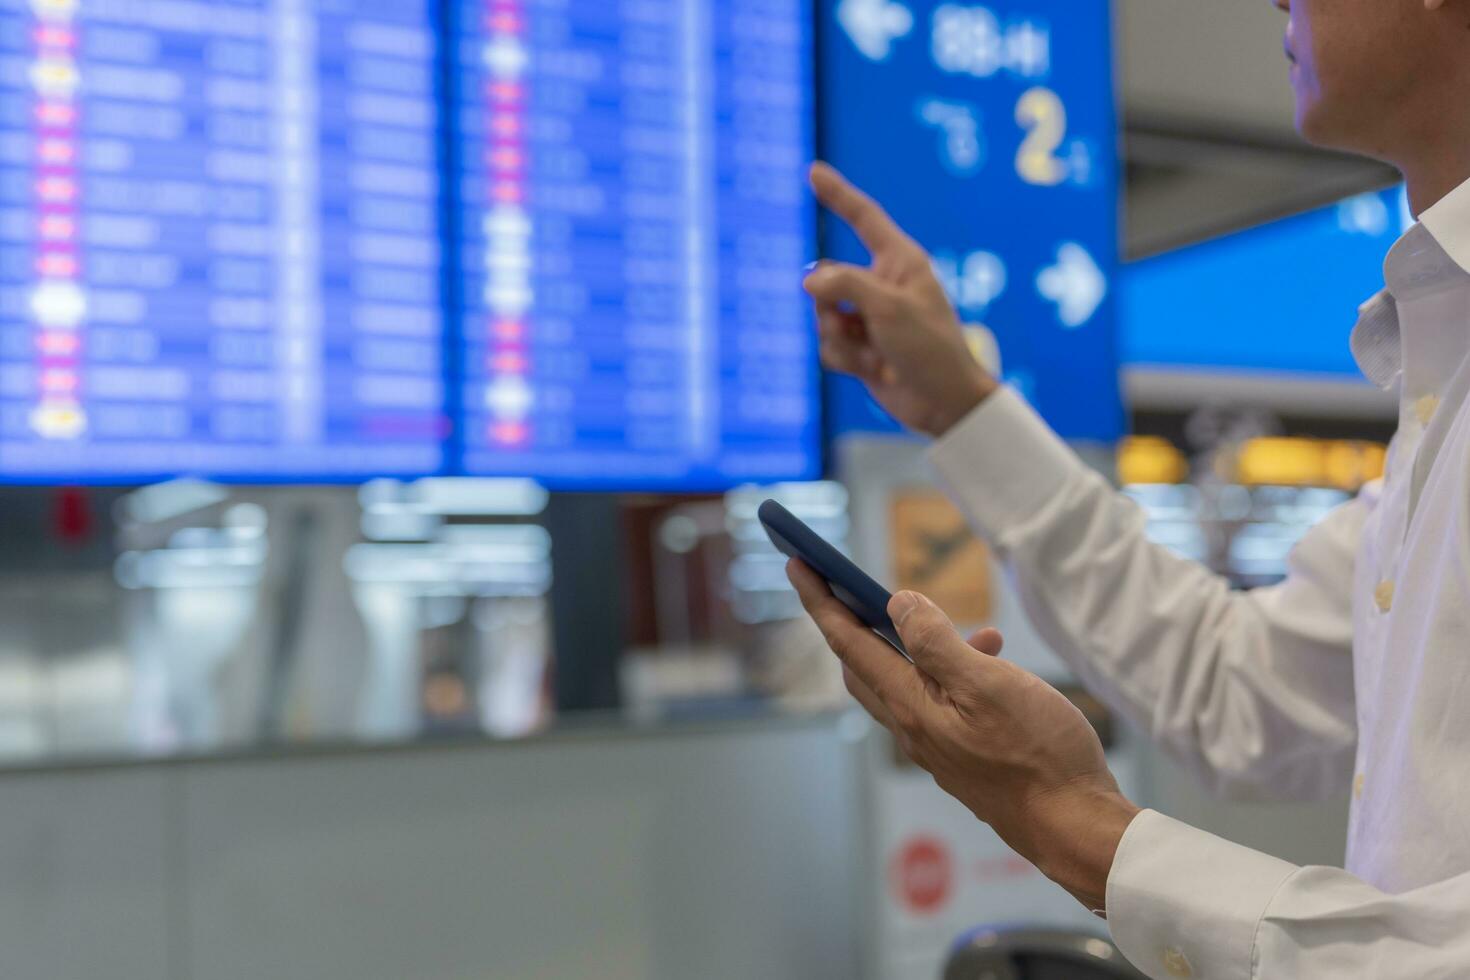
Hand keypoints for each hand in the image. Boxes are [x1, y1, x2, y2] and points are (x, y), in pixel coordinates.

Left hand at [787, 559, 1139, 911]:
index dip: (821, 601)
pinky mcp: (962, 756)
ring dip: (918, 644)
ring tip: (973, 626)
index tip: (795, 563)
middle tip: (849, 582)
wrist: (1074, 826)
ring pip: (905, 682)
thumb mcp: (989, 684)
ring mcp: (936, 746)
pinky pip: (938, 701)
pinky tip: (993, 659)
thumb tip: (897, 604)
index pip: (849, 644)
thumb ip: (937, 643)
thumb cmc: (1039, 755)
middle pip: (863, 665)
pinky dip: (951, 671)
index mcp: (911, 708)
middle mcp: (913, 729)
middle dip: (851, 621)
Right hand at [804, 161, 997, 436]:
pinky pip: (828, 346)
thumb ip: (845, 283)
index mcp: (900, 262)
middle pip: (827, 278)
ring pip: (822, 316)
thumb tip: (809, 279)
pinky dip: (846, 360)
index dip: (838, 194)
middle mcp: (881, 284)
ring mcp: (868, 317)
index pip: (863, 218)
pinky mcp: (860, 347)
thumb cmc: (929, 348)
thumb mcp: (888, 308)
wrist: (942, 403)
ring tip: (875, 353)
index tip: (813, 171)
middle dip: (833, 305)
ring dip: (841, 339)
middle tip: (864, 326)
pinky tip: (874, 370)